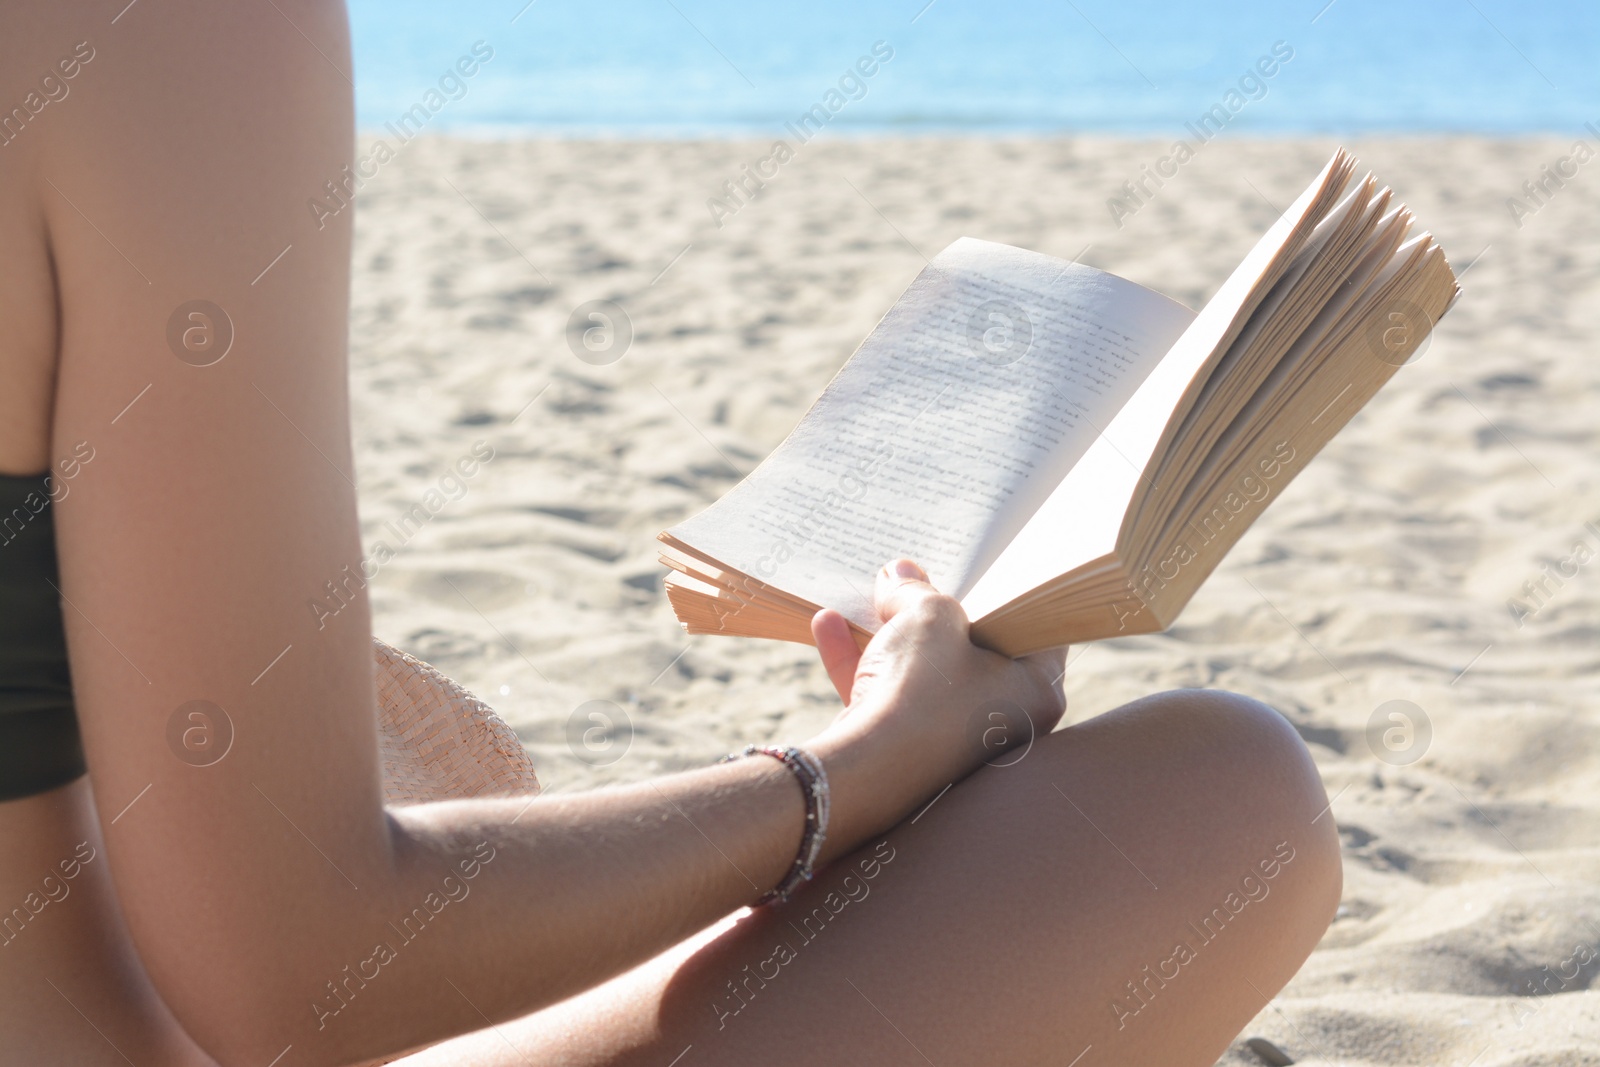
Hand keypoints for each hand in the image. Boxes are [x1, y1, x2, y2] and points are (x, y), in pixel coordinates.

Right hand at [803, 559, 1066, 858]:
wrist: (866, 774)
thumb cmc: (921, 692)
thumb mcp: (928, 617)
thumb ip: (917, 591)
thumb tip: (899, 577)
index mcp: (1034, 691)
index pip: (1032, 629)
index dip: (1006, 591)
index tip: (981, 565)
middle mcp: (1001, 722)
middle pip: (972, 649)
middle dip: (936, 609)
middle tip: (919, 572)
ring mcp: (950, 740)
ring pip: (922, 672)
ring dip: (890, 630)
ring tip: (872, 591)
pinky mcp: (905, 753)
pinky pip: (885, 696)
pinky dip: (860, 661)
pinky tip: (828, 623)